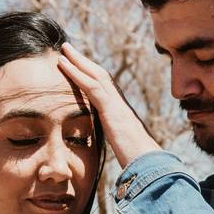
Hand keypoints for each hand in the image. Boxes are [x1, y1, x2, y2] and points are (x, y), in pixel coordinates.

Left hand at [58, 43, 161, 167]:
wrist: (149, 163)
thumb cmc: (137, 160)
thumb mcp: (123, 148)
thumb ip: (116, 142)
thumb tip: (113, 147)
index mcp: (120, 111)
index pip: (104, 87)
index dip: (90, 74)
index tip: (78, 65)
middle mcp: (119, 102)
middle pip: (100, 75)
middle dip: (83, 61)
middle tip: (67, 49)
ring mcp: (117, 104)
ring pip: (96, 75)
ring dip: (78, 61)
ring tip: (63, 50)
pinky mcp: (111, 109)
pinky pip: (92, 86)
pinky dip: (76, 73)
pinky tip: (64, 65)